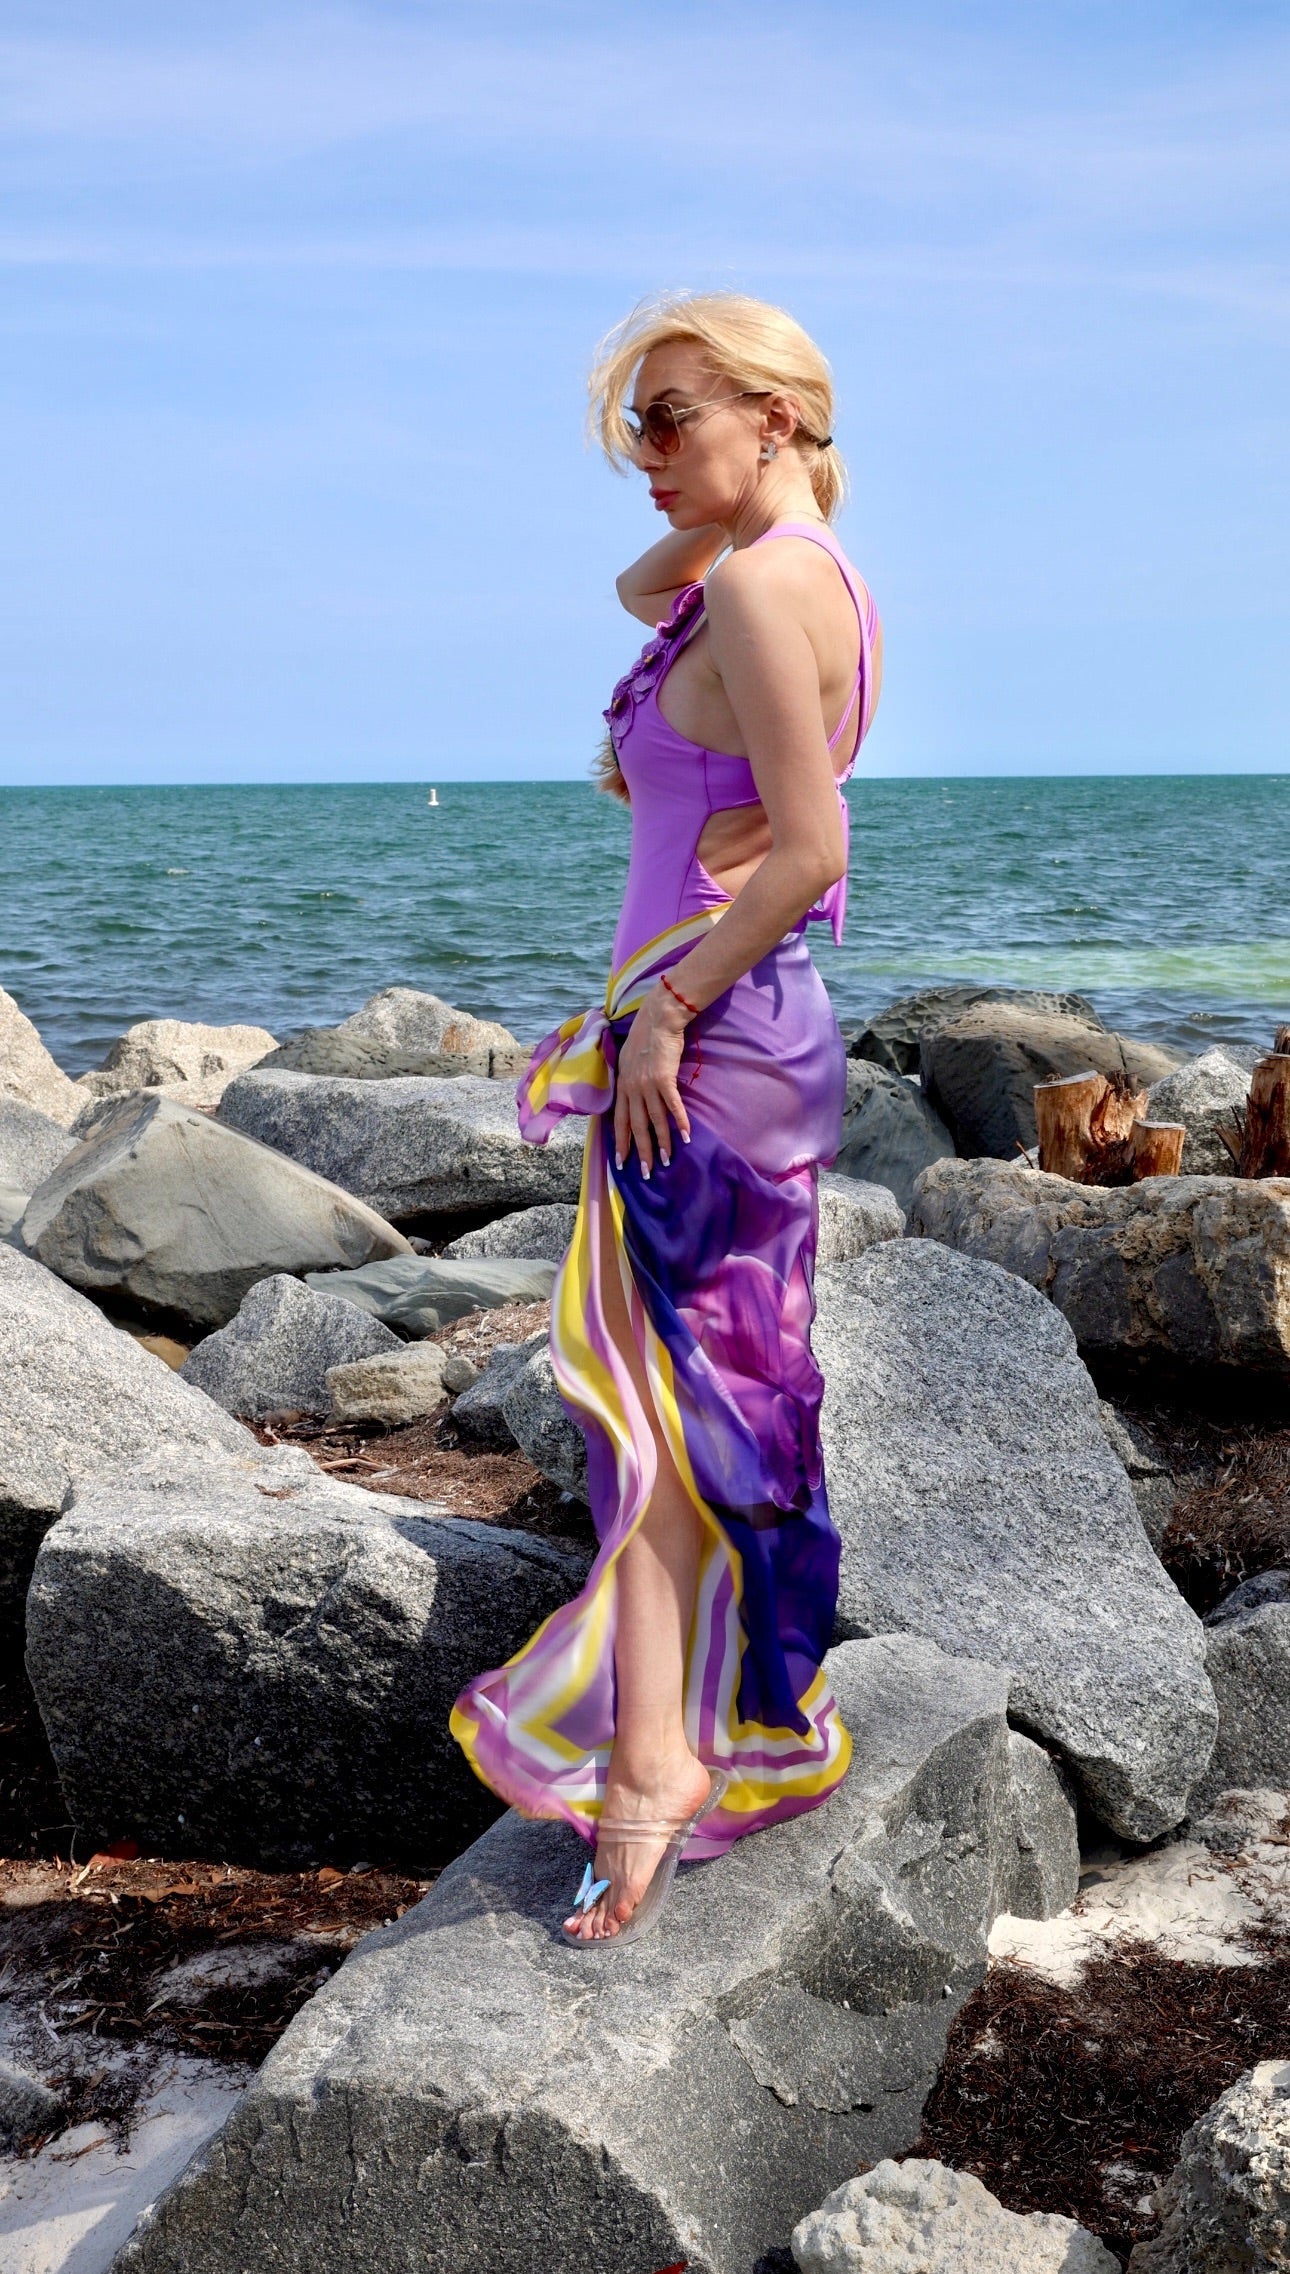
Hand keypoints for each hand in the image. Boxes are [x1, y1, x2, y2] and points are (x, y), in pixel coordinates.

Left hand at [613, 984, 692, 1177]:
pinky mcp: (665, 1079)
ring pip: (654, 1120)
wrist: (658, 1019)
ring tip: (665, 1161)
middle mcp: (632, 1088)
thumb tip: (632, 1095)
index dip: (621, 1143)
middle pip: (635, 1126)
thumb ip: (629, 1080)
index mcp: (623, 1085)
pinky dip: (680, 1123)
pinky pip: (673, 1106)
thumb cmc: (645, 1037)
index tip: (621, 1163)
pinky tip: (687, 1137)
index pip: (618, 1121)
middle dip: (640, 1151)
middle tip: (645, 1173)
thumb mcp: (628, 1060)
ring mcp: (648, 1085)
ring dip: (661, 1142)